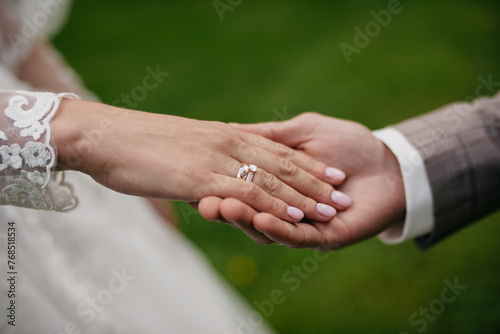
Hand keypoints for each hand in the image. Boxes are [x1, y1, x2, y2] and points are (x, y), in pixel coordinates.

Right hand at [52, 100, 346, 223]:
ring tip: (332, 206)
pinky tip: (294, 215)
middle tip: (343, 192)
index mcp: (224, 134)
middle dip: (315, 179)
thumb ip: (207, 161)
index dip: (305, 161)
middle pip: (282, 163)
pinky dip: (274, 204)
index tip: (329, 170)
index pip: (275, 149)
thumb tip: (219, 183)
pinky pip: (247, 192)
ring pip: (272, 178)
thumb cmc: (139, 143)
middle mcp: (227, 143)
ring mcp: (216, 159)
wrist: (104, 135)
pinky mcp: (201, 178)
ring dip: (304, 194)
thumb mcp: (183, 148)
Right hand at [199, 112, 405, 249]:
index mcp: (276, 184)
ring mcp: (302, 226)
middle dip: (226, 208)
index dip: (220, 184)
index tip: (193, 177)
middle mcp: (285, 208)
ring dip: (247, 220)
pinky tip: (263, 219)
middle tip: (202, 204)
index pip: (242, 186)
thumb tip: (231, 128)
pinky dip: (278, 229)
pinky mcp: (323, 239)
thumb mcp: (302, 132)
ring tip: (225, 209)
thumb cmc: (348, 144)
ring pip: (268, 228)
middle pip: (249, 212)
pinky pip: (297, 237)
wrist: (389, 162)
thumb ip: (270, 136)